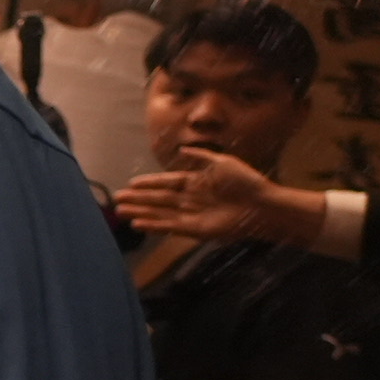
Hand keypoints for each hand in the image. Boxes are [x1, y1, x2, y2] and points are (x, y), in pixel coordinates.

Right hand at [113, 149, 316, 248]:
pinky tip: (138, 224)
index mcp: (197, 182)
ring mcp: (192, 215)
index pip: (167, 182)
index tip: (131, 183)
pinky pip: (169, 227)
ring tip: (120, 212)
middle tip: (117, 199)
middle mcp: (191, 199)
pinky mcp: (195, 230)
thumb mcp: (223, 162)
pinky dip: (154, 225)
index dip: (150, 183)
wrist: (262, 205)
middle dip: (138, 199)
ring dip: (140, 212)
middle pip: (159, 199)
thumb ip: (201, 157)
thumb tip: (182, 148)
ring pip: (160, 213)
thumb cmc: (246, 182)